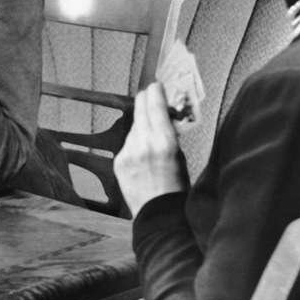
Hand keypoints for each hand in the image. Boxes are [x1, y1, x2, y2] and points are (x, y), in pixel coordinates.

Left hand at [115, 83, 188, 213]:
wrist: (158, 213)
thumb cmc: (176, 187)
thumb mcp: (181, 156)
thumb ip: (170, 135)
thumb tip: (164, 118)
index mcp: (164, 142)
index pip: (155, 106)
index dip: (155, 93)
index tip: (155, 85)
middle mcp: (143, 144)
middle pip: (140, 110)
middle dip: (145, 100)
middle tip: (148, 93)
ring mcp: (128, 153)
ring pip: (134, 128)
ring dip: (141, 124)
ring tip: (151, 131)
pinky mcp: (119, 162)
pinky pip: (127, 144)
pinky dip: (135, 143)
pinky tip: (143, 152)